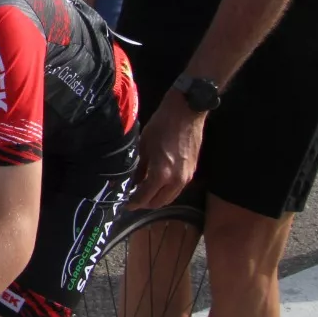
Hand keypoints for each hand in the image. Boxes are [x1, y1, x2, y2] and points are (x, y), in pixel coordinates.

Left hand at [128, 92, 206, 209]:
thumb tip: (131, 181)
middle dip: (145, 203)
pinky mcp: (192, 172)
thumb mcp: (144, 146)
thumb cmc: (161, 125)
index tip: (125, 203)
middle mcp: (176, 180)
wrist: (186, 113)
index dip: (134, 202)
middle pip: (159, 202)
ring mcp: (186, 177)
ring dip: (157, 199)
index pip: (145, 197)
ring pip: (170, 198)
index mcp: (161, 174)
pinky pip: (177, 189)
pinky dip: (166, 191)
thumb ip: (138, 168)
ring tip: (144, 193)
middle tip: (133, 199)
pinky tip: (157, 184)